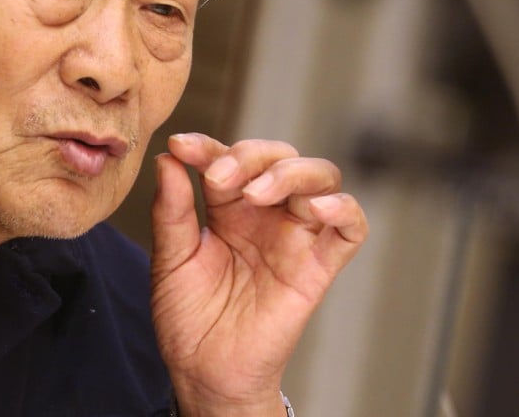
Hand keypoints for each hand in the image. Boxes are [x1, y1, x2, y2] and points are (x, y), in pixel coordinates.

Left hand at [150, 133, 367, 415]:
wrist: (206, 372)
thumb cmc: (188, 317)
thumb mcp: (170, 259)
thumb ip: (172, 211)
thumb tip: (167, 160)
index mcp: (229, 208)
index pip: (228, 158)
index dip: (208, 146)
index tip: (181, 146)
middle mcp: (266, 215)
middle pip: (279, 156)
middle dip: (250, 155)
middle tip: (219, 178)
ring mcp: (295, 237)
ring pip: (320, 178)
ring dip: (292, 172)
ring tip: (257, 191)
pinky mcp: (319, 266)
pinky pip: (350, 227)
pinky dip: (342, 207)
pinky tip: (314, 206)